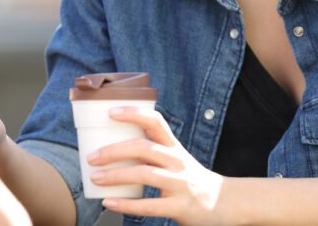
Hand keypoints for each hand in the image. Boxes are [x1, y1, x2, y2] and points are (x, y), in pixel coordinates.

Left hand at [88, 106, 228, 225]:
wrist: (226, 204)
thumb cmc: (191, 179)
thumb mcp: (177, 160)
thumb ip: (152, 153)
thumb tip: (111, 146)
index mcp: (175, 147)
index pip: (156, 122)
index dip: (133, 113)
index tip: (110, 112)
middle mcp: (178, 162)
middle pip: (144, 147)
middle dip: (114, 150)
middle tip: (91, 156)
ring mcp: (181, 184)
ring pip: (145, 173)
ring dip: (116, 175)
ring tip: (95, 178)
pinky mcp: (181, 207)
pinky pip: (150, 205)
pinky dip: (126, 205)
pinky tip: (109, 203)